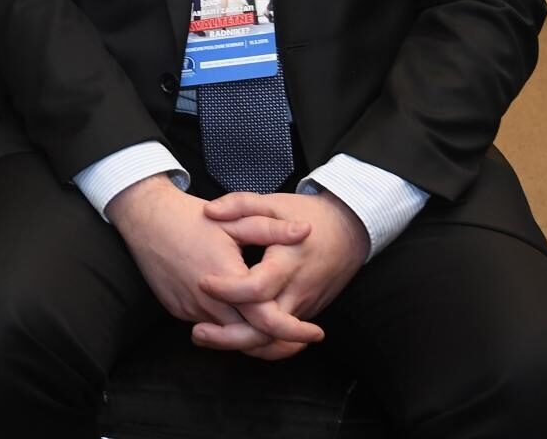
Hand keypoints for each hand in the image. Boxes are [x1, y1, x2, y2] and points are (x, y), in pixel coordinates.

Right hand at [107, 175, 320, 357]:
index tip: (316, 332)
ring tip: (273, 324)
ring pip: (228, 334)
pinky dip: (227, 324)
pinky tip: (238, 309)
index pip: (267, 320)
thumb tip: (306, 231)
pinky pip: (208, 324)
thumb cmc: (189, 217)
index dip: (294, 331)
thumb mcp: (234, 219)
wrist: (145, 218)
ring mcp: (189, 308)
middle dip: (277, 342)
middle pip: (249, 337)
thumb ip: (271, 229)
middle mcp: (207, 301)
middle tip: (300, 339)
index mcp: (227, 278)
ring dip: (251, 333)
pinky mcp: (177, 309)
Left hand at [193, 191, 368, 357]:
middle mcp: (297, 291)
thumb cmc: (309, 215)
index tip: (203, 282)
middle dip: (231, 336)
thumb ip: (241, 204)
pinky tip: (228, 335)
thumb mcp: (274, 203)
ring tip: (205, 337)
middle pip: (266, 328)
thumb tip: (208, 211)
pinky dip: (255, 341)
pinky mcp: (304, 314)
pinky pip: (279, 336)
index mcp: (288, 263)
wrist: (349, 232)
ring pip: (273, 340)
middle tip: (196, 332)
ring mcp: (303, 307)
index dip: (229, 290)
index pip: (258, 288)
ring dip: (240, 344)